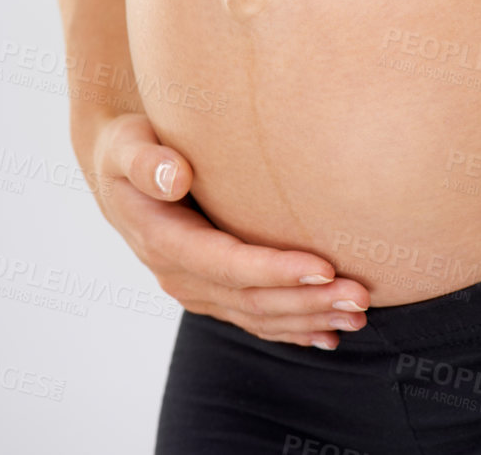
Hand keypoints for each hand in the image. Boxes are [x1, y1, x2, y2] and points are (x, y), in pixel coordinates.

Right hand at [89, 112, 370, 349]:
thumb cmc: (131, 147)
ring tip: (358, 313)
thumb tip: (175, 176)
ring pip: (258, 315)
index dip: (275, 270)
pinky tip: (328, 335)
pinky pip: (254, 318)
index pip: (225, 264)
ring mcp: (196, 288)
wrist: (120, 171)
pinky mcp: (212, 291)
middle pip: (250, 298)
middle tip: (360, 296)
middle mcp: (178, 274)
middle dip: (308, 301)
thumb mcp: (126, 145)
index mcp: (161, 239)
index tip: (323, 267)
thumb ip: (146, 161)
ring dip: (309, 318)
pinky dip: (292, 329)